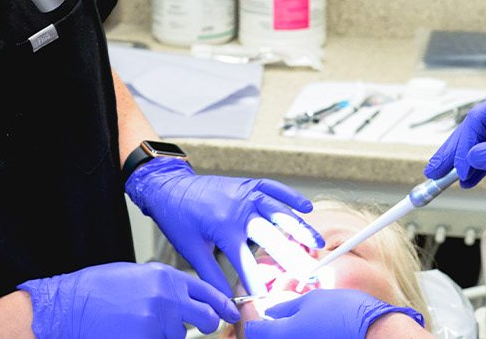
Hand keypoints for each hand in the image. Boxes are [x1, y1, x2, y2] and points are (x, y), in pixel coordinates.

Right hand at [18, 261, 236, 338]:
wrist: (70, 305)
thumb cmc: (97, 289)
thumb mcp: (137, 275)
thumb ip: (165, 285)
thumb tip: (185, 299)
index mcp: (165, 276)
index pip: (207, 291)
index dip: (222, 305)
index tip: (231, 313)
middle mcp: (167, 296)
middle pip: (205, 318)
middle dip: (205, 325)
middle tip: (198, 327)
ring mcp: (158, 321)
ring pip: (178, 336)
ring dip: (166, 335)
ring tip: (139, 324)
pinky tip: (132, 332)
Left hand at [125, 158, 322, 295]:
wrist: (169, 186)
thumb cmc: (178, 217)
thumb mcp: (191, 250)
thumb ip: (211, 276)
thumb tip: (224, 300)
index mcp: (224, 227)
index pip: (246, 262)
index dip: (258, 281)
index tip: (269, 297)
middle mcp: (239, 209)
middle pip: (272, 236)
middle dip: (292, 256)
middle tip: (309, 271)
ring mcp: (246, 194)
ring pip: (279, 211)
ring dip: (299, 228)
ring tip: (316, 243)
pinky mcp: (248, 185)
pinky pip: (274, 188)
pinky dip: (290, 197)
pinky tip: (306, 208)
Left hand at [243, 289, 423, 338]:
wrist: (376, 332)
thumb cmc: (347, 315)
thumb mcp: (311, 300)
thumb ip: (285, 307)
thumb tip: (272, 309)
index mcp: (279, 335)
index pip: (250, 326)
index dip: (247, 309)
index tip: (250, 298)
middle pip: (262, 337)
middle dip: (261, 320)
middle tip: (269, 306)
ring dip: (280, 327)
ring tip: (291, 311)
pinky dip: (295, 333)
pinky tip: (305, 323)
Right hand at [425, 77, 485, 188]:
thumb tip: (473, 158)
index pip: (479, 117)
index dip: (466, 145)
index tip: (461, 171)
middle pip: (474, 125)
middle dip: (453, 151)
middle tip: (434, 171)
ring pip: (479, 135)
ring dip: (463, 158)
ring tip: (443, 176)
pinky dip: (481, 160)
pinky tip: (468, 176)